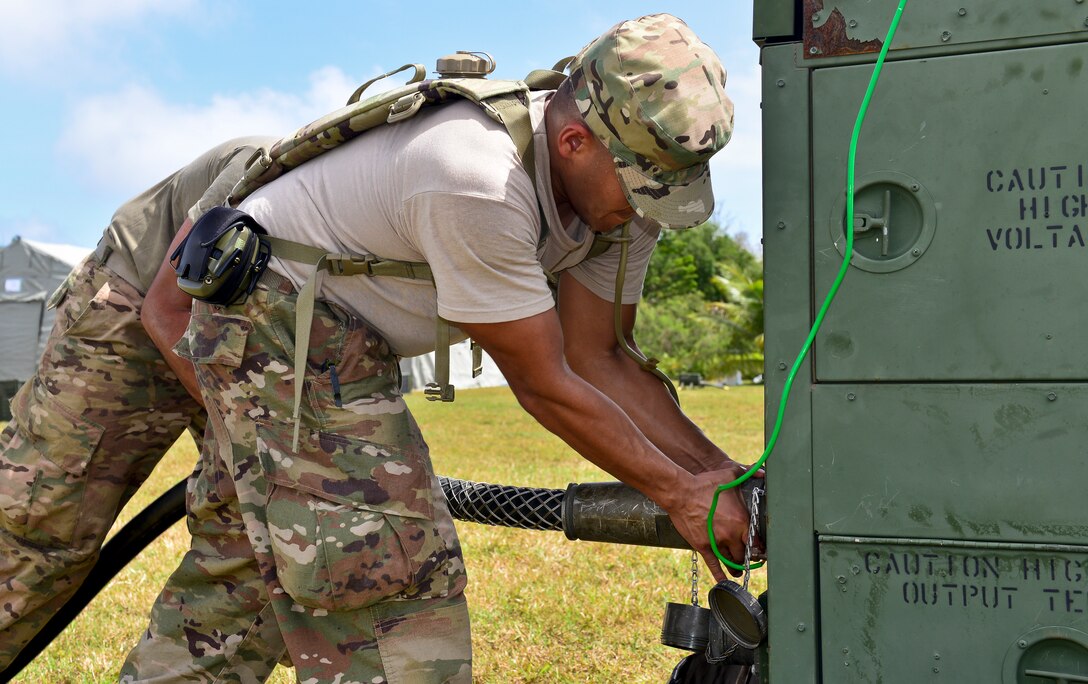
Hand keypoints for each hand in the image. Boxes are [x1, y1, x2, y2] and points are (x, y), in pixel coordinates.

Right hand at [664, 465, 754, 582]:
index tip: (761, 551)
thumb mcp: (729, 473)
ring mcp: (717, 542)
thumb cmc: (706, 483)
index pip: (757, 542)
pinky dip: (720, 575)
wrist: (681, 492)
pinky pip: (714, 565)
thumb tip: (762, 470)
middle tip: (748, 558)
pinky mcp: (703, 546)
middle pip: (744, 554)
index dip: (760, 549)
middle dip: (747, 557)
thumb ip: (748, 472)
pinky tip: (724, 583)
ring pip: (731, 561)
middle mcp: (731, 535)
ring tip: (739, 569)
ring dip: (736, 566)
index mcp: (741, 521)